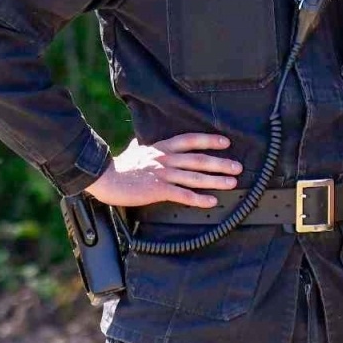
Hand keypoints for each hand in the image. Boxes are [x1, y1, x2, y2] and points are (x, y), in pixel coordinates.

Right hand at [84, 133, 242, 207]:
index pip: (190, 140)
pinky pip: (183, 194)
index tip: (225, 141)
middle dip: (220, 163)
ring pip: (195, 177)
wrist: (105, 177)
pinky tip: (211, 201)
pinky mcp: (158, 190)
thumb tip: (138, 142)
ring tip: (231, 183)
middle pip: (199, 159)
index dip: (209, 140)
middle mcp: (166, 159)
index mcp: (161, 148)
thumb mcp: (133, 151)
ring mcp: (163, 174)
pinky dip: (198, 198)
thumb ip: (141, 146)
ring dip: (215, 180)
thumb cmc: (118, 166)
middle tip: (237, 166)